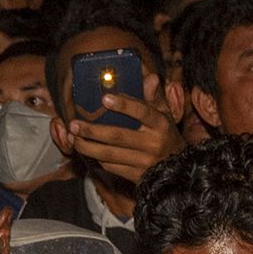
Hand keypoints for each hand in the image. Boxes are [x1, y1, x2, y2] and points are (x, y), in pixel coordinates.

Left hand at [61, 94, 182, 186]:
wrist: (179, 172)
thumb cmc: (166, 137)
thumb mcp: (165, 115)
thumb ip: (155, 96)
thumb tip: (151, 77)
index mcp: (161, 125)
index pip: (142, 112)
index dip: (124, 105)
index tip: (104, 98)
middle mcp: (153, 144)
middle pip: (118, 136)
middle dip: (93, 130)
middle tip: (74, 124)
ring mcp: (145, 163)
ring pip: (111, 155)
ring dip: (88, 147)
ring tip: (73, 138)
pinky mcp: (138, 177)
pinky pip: (113, 167)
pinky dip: (97, 159)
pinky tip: (86, 150)